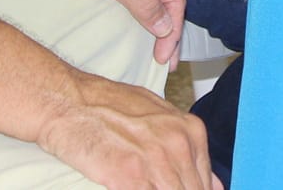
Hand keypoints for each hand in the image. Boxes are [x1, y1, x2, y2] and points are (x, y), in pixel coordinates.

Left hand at [10, 0, 185, 66]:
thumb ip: (142, 2)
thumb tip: (165, 26)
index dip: (172, 30)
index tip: (164, 57)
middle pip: (165, 0)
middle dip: (168, 31)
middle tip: (164, 62)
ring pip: (151, 0)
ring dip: (154, 25)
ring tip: (154, 52)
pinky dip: (138, 17)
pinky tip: (135, 33)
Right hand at [37, 70, 219, 189]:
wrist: (69, 102)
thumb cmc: (107, 105)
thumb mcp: (158, 116)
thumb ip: (188, 148)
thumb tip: (213, 184)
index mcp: (190, 131)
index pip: (205, 182)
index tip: (178, 189)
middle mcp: (178, 145)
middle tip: (155, 185)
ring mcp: (155, 162)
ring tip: (140, 185)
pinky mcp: (130, 177)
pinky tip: (129, 188)